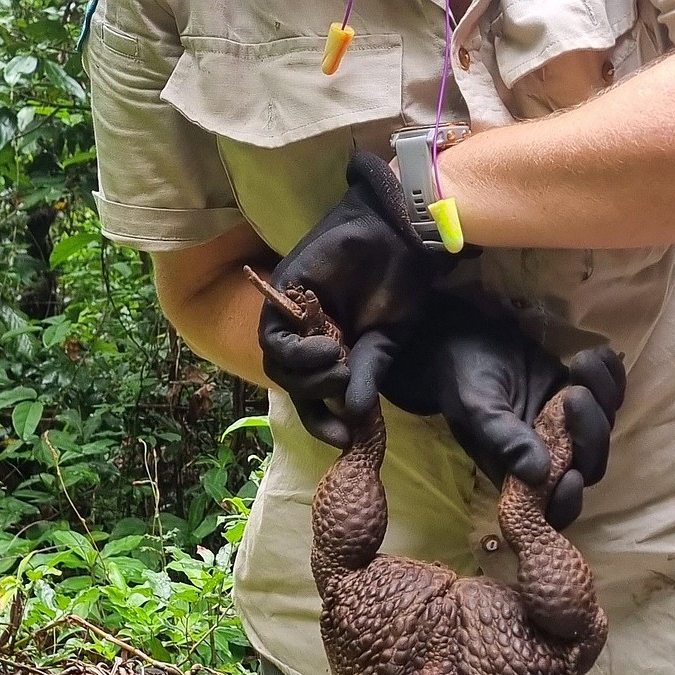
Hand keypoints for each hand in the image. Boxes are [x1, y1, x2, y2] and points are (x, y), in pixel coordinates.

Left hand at [259, 152, 449, 446]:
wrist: (397, 237)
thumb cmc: (400, 285)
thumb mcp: (386, 342)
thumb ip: (367, 376)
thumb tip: (354, 416)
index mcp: (333, 350)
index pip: (314, 396)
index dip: (322, 421)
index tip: (342, 438)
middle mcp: (308, 336)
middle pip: (292, 383)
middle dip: (317, 395)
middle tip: (346, 381)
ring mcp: (293, 316)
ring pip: (279, 365)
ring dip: (308, 375)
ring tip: (338, 361)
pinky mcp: (283, 295)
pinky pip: (274, 338)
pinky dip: (297, 353)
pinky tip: (326, 347)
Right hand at [379, 298, 625, 528]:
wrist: (466, 339)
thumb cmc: (464, 379)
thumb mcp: (478, 409)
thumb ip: (505, 441)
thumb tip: (539, 475)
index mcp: (520, 473)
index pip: (554, 507)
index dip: (568, 500)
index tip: (571, 475)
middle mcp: (550, 456)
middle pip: (591, 464)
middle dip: (590, 433)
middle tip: (573, 394)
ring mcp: (569, 427)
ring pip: (605, 428)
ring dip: (603, 397)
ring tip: (579, 364)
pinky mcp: (581, 396)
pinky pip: (612, 394)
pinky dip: (612, 376)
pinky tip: (596, 355)